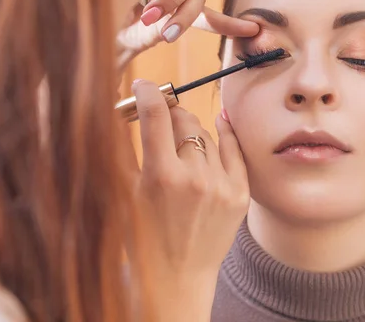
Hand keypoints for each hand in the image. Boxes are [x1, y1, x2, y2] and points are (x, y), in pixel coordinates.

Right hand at [130, 80, 249, 321]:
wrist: (177, 277)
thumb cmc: (142, 238)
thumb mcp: (124, 195)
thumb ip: (124, 151)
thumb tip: (124, 111)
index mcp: (160, 176)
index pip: (156, 114)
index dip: (148, 92)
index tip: (144, 86)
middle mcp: (195, 177)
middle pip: (183, 120)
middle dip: (168, 113)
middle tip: (159, 116)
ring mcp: (222, 185)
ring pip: (205, 134)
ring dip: (189, 132)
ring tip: (178, 144)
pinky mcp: (240, 193)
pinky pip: (233, 149)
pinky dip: (224, 135)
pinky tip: (218, 124)